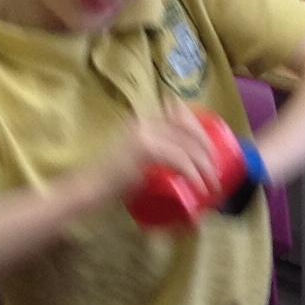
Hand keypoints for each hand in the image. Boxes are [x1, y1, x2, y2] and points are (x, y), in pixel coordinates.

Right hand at [102, 110, 220, 197]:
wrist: (87, 189)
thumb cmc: (109, 181)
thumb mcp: (136, 160)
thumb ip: (156, 155)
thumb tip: (181, 164)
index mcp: (143, 122)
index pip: (180, 115)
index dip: (200, 131)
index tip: (212, 150)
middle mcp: (145, 122)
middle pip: (189, 129)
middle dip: (207, 149)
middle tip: (216, 170)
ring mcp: (145, 133)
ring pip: (188, 146)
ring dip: (205, 167)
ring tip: (212, 184)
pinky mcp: (146, 150)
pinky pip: (181, 160)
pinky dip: (194, 174)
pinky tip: (200, 186)